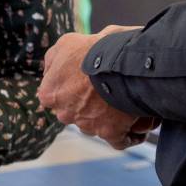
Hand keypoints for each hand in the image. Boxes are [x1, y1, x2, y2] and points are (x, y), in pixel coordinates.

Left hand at [38, 29, 155, 148]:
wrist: (119, 62)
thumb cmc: (91, 51)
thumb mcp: (65, 44)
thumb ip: (53, 60)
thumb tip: (51, 69)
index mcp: (50, 94)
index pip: (54, 96)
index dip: (70, 87)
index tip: (82, 81)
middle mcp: (65, 114)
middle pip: (74, 112)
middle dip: (86, 103)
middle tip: (103, 88)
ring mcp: (87, 125)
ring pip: (95, 125)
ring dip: (106, 117)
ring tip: (122, 102)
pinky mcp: (110, 133)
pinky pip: (119, 140)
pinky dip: (127, 135)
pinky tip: (135, 127)